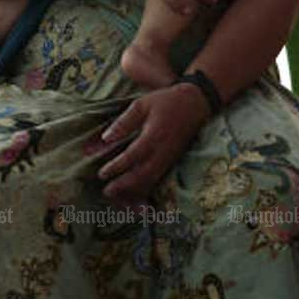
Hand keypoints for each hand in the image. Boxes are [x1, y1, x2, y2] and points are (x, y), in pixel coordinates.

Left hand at [96, 83, 213, 203]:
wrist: (197, 103)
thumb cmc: (166, 101)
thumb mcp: (142, 104)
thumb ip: (124, 122)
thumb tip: (105, 138)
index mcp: (153, 136)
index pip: (132, 156)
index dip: (116, 167)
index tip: (101, 174)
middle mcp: (162, 151)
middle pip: (142, 174)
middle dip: (123, 185)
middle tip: (107, 191)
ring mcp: (169, 158)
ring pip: (151, 180)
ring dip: (134, 191)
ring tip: (118, 196)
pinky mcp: (173, 161)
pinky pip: (159, 179)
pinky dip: (146, 188)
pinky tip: (135, 192)